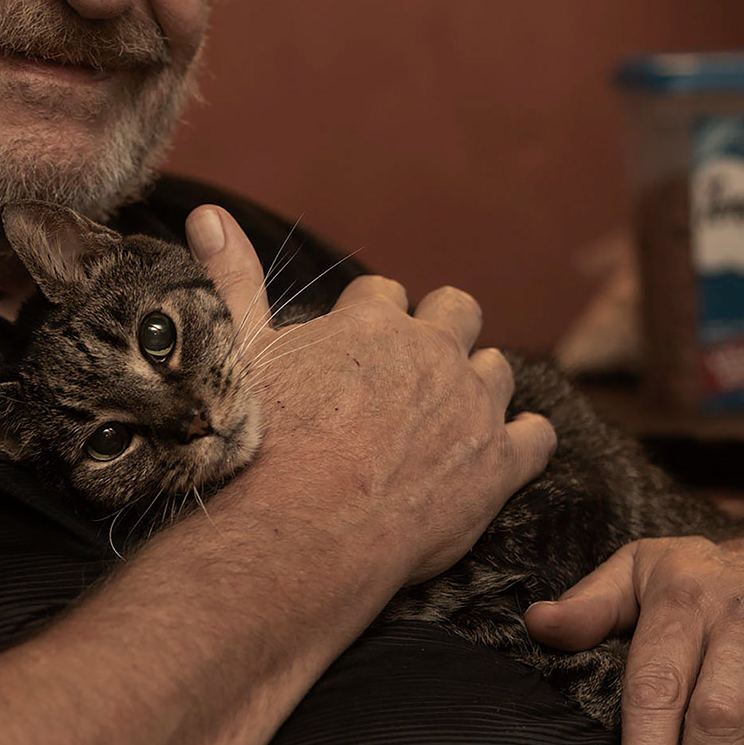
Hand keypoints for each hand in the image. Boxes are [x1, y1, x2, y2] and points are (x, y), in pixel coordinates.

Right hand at [185, 204, 556, 584]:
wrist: (300, 530)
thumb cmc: (263, 444)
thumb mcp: (241, 354)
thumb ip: (234, 281)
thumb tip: (207, 214)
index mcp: (372, 322)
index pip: (384, 294)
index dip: (371, 317)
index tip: (356, 344)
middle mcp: (432, 352)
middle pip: (457, 311)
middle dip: (441, 328)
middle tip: (413, 369)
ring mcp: (472, 407)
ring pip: (498, 369)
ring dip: (479, 381)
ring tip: (452, 411)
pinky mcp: (499, 464)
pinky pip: (536, 436)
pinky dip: (525, 439)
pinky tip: (505, 450)